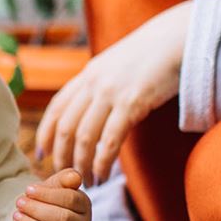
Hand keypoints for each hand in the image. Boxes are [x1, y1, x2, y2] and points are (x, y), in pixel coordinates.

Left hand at [9, 168, 91, 220]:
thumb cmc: (48, 200)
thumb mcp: (54, 186)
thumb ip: (64, 178)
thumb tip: (75, 177)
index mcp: (84, 206)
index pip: (71, 199)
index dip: (48, 194)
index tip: (28, 189)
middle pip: (63, 219)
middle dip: (37, 210)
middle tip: (19, 202)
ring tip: (16, 216)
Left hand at [36, 1, 191, 183]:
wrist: (179, 38)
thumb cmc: (153, 55)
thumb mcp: (116, 65)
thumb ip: (100, 85)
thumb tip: (92, 109)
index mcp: (87, 74)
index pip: (56, 108)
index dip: (45, 133)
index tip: (41, 154)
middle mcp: (93, 83)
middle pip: (66, 127)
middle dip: (62, 156)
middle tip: (64, 176)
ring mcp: (111, 93)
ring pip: (84, 138)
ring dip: (82, 165)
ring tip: (86, 182)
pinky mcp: (132, 103)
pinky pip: (109, 141)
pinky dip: (102, 162)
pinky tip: (103, 175)